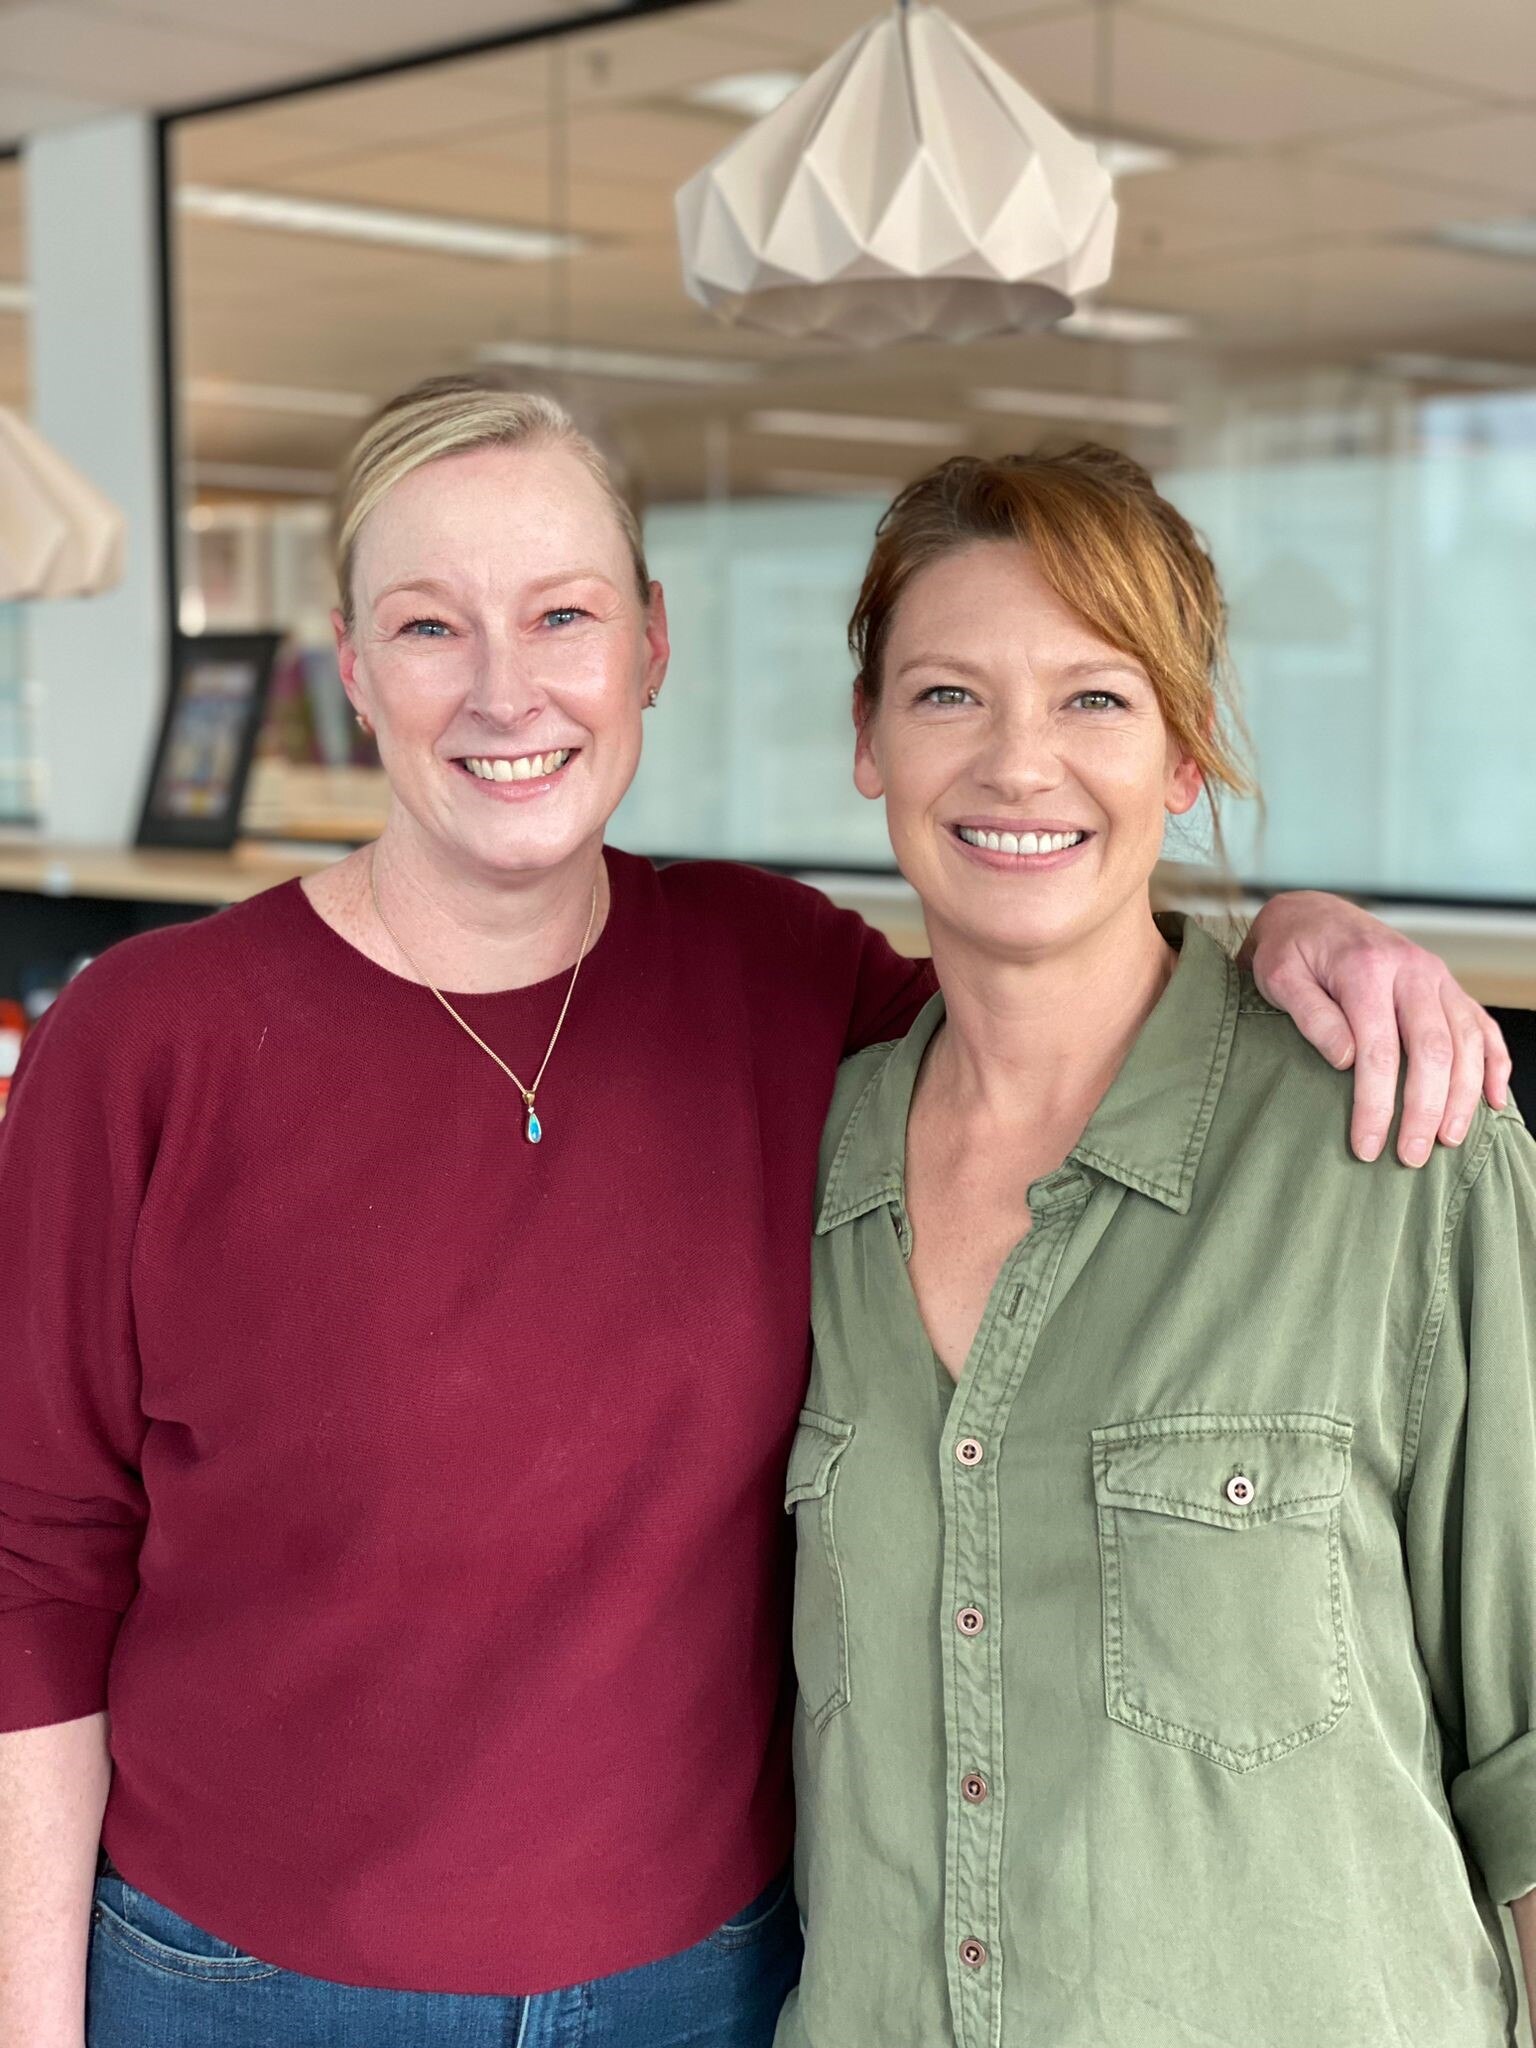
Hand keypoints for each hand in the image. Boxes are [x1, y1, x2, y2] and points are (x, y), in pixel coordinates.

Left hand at [1243, 891, 1510, 1166]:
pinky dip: (1494, 1064)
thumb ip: (1311, 1016)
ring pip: (1467, 1042)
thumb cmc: (1290, 951)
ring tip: (1447, 1141)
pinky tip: (1492, 1100)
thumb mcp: (1279, 977)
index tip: (1367, 1147)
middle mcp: (1413, 970)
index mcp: (1368, 969)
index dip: (1376, 1105)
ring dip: (1462, 1096)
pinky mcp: (1447, 986)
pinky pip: (1482, 1026)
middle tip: (1412, 1157)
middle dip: (1425, 1110)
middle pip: (1434, 1050)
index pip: (1379, 1051)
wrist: (1312, 913)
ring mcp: (1437, 977)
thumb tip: (1345, 1061)